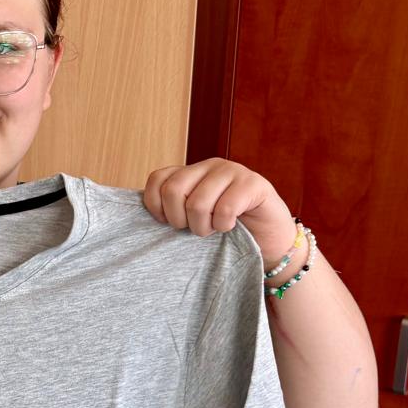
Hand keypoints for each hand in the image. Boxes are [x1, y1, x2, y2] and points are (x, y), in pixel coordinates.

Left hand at [142, 160, 296, 264]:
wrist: (270, 241)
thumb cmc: (226, 232)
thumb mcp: (192, 220)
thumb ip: (171, 211)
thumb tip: (137, 218)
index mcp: (191, 172)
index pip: (157, 180)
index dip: (156, 207)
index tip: (169, 224)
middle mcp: (209, 166)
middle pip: (173, 190)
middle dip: (179, 220)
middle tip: (194, 229)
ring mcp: (232, 171)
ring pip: (198, 203)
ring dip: (203, 227)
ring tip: (213, 229)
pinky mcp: (253, 184)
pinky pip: (224, 209)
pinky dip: (224, 226)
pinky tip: (231, 226)